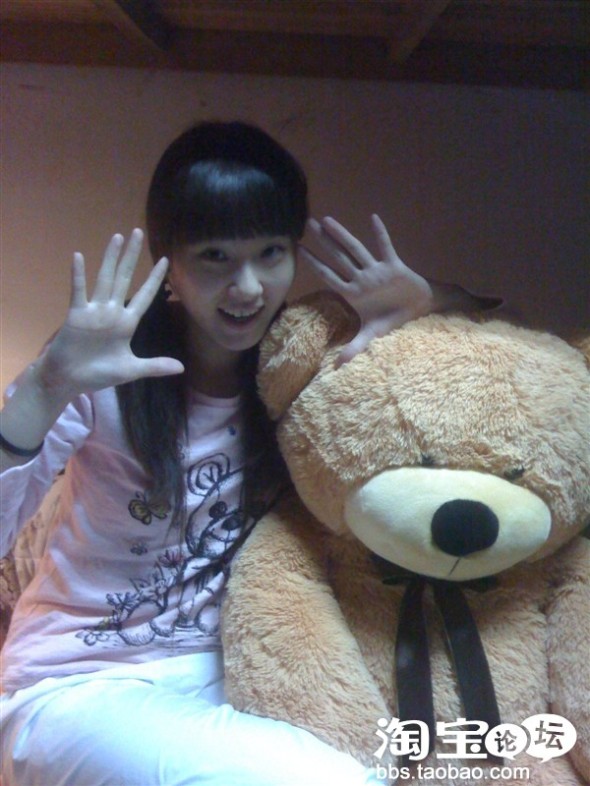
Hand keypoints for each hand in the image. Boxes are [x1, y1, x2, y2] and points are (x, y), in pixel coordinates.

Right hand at [38, 229, 183, 398]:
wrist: (69, 380)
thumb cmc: (98, 373)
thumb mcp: (131, 369)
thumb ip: (155, 366)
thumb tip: (181, 368)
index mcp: (127, 323)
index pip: (145, 296)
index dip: (155, 279)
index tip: (166, 261)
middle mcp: (112, 312)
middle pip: (125, 278)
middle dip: (132, 257)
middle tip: (138, 232)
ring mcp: (94, 311)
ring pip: (105, 279)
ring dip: (111, 258)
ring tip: (118, 237)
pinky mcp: (76, 315)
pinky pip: (78, 292)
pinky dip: (78, 275)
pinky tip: (79, 257)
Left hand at [300, 214, 433, 365]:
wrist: (418, 308)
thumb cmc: (392, 317)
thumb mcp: (372, 334)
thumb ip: (355, 347)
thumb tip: (338, 366)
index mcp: (353, 292)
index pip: (328, 276)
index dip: (313, 264)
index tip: (299, 250)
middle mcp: (361, 278)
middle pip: (338, 257)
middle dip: (323, 242)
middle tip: (307, 223)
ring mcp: (376, 271)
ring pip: (356, 250)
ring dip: (342, 235)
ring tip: (327, 220)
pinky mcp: (394, 266)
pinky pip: (386, 248)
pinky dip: (381, 235)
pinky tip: (373, 218)